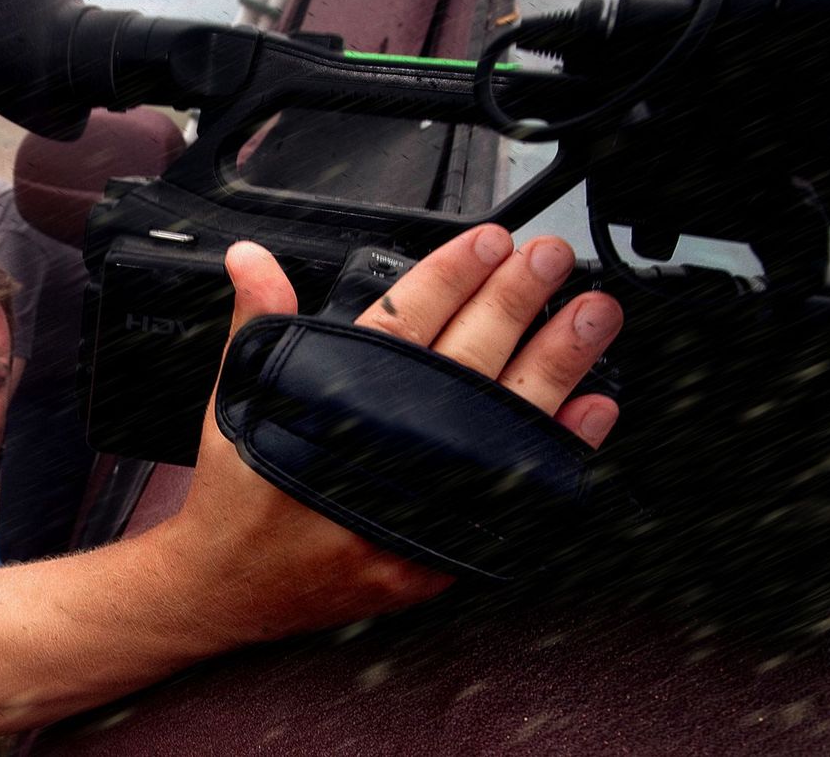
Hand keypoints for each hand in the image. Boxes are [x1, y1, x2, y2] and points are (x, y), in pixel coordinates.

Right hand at [172, 225, 622, 643]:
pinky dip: (562, 448)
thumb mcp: (239, 396)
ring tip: (594, 316)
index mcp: (333, 404)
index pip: (403, 324)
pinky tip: (595, 408)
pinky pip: (519, 491)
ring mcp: (422, 502)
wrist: (235, 588)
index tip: (490, 241)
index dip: (451, 276)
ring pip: (506, 420)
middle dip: (516, 302)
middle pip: (467, 362)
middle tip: (552, 259)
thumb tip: (250, 257)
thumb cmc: (240, 493)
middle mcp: (384, 452)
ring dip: (557, 363)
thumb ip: (260, 321)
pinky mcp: (447, 546)